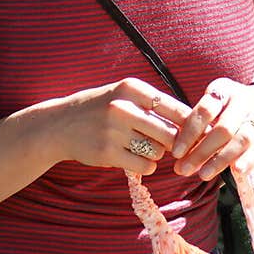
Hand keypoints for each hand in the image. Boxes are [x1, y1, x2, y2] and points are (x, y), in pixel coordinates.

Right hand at [56, 77, 191, 176]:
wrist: (59, 125)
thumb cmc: (100, 108)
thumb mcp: (123, 95)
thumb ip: (153, 104)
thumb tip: (194, 121)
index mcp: (131, 88)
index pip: (175, 108)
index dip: (189, 124)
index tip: (194, 133)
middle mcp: (122, 107)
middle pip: (170, 134)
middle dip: (174, 143)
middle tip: (168, 145)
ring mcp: (113, 131)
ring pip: (158, 151)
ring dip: (156, 153)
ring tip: (142, 147)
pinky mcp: (107, 153)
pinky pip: (144, 165)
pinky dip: (145, 165)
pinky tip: (133, 157)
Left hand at [170, 77, 253, 179]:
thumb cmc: (229, 110)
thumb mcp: (214, 106)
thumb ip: (197, 123)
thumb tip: (176, 154)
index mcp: (222, 90)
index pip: (204, 110)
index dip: (189, 133)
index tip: (175, 153)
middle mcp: (241, 100)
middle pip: (223, 128)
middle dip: (202, 151)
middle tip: (184, 169)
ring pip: (242, 139)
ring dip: (221, 159)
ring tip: (204, 175)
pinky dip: (248, 160)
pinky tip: (236, 172)